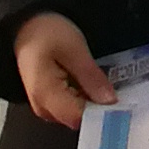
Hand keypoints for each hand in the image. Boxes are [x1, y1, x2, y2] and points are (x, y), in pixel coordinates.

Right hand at [13, 12, 116, 129]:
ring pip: (78, 115)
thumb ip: (91, 77)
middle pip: (80, 119)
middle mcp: (43, 109)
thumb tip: (110, 101)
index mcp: (46, 95)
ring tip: (104, 83)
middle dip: (99, 107)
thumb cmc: (47, 34)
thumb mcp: (74, 49)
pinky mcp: (51, 104)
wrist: (26, 29)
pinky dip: (86, 98)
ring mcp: (46, 109)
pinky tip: (94, 85)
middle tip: (117, 88)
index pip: (80, 118)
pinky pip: (73, 108)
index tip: (122, 101)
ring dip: (93, 102)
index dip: (102, 112)